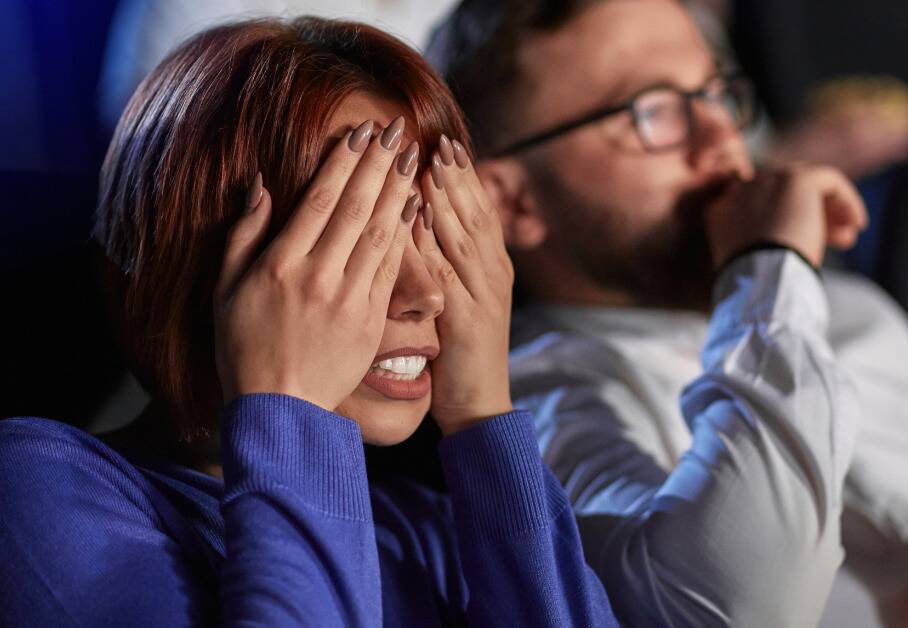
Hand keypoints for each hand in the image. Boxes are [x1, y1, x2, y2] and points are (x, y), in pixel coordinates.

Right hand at [213, 118, 420, 410]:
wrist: (278, 408)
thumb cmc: (243, 348)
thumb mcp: (225, 290)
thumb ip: (242, 235)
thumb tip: (259, 185)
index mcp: (280, 266)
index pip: (317, 201)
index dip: (341, 164)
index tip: (359, 134)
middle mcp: (317, 278)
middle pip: (353, 209)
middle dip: (376, 165)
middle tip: (395, 129)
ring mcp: (347, 300)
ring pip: (377, 233)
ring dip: (396, 190)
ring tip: (411, 156)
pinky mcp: (370, 321)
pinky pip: (391, 268)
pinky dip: (404, 233)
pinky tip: (413, 205)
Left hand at [414, 135, 513, 433]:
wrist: (478, 404)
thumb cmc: (459, 356)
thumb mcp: (457, 301)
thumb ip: (445, 264)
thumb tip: (421, 227)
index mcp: (492, 268)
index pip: (478, 211)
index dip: (463, 177)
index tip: (444, 144)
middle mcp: (492, 274)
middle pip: (475, 213)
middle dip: (457, 175)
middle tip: (439, 139)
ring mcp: (483, 294)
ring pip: (464, 234)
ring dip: (448, 197)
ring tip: (431, 163)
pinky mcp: (467, 316)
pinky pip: (446, 269)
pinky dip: (431, 240)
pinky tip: (415, 217)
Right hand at [705, 163, 867, 268]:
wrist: (761, 281)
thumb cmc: (756, 287)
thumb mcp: (750, 265)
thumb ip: (761, 246)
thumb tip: (791, 248)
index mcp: (720, 211)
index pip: (757, 205)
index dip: (785, 221)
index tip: (807, 244)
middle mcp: (740, 190)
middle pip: (783, 193)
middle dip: (811, 215)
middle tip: (835, 240)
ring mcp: (767, 181)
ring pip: (805, 185)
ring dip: (828, 209)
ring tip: (848, 237)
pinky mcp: (795, 180)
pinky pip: (828, 180)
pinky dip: (846, 199)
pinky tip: (857, 224)